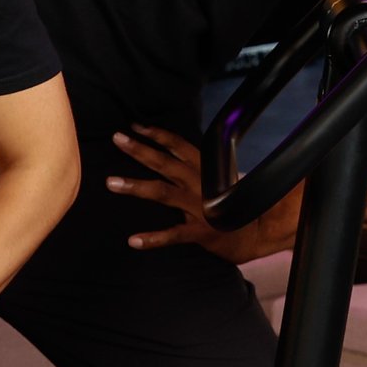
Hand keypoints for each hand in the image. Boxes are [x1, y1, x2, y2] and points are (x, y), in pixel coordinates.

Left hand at [106, 124, 299, 263]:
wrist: (255, 233)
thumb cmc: (229, 202)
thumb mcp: (215, 178)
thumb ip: (192, 166)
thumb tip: (165, 151)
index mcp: (204, 168)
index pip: (178, 145)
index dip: (157, 134)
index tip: (135, 126)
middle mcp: (200, 183)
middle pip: (165, 163)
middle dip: (140, 150)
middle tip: (117, 139)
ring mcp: (199, 207)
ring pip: (163, 193)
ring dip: (136, 186)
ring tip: (111, 182)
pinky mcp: (200, 232)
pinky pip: (173, 234)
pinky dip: (153, 238)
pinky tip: (133, 241)